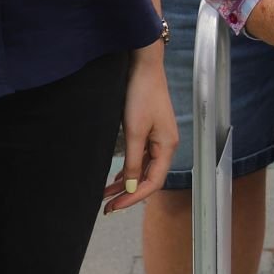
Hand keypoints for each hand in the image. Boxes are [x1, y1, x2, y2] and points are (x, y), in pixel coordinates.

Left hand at [103, 49, 176, 214]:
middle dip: (128, 193)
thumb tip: (131, 186)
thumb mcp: (134, 131)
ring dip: (126, 183)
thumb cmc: (141, 94)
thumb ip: (133, 161)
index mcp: (167, 146)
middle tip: (107, 207)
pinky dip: (129, 169)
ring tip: (106, 195)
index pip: (153, 182)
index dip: (134, 197)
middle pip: (149, 178)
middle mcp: (166, 145)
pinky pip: (141, 158)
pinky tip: (116, 177)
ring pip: (143, 169)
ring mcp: (158, 138)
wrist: (144, 67)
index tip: (115, 206)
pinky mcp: (150, 131)